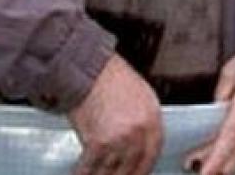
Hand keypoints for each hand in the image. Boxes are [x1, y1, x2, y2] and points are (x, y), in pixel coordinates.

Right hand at [68, 54, 162, 174]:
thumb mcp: (140, 97)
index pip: (153, 154)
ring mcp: (120, 139)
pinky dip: (83, 173)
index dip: (143, 169)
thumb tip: (138, 144)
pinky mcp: (98, 144)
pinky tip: (81, 172)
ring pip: (111, 172)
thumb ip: (142, 122)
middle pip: (133, 167)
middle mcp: (139, 131)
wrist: (87, 70)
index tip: (136, 173)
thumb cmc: (110, 78)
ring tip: (97, 174)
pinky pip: (90, 168)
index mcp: (153, 118)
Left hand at [183, 30, 234, 174]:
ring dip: (230, 159)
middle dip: (217, 166)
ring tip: (211, 161)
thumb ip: (220, 96)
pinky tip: (233, 149)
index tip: (201, 171)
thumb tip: (214, 113)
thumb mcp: (231, 71)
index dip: (213, 160)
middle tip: (195, 167)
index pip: (228, 141)